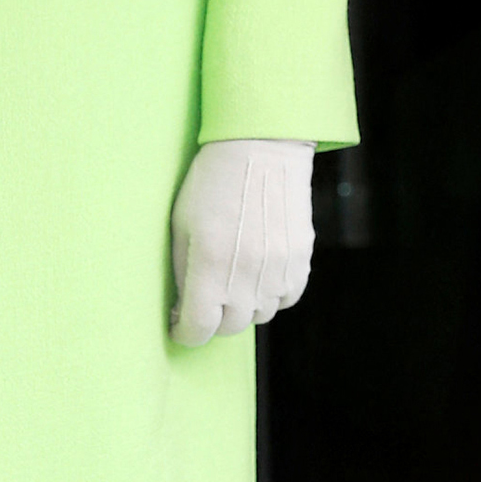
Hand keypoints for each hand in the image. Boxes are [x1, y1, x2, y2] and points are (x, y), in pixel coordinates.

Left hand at [170, 138, 315, 346]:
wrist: (261, 147)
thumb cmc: (212, 182)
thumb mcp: (181, 224)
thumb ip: (182, 272)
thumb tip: (183, 308)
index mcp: (210, 264)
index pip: (199, 328)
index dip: (185, 334)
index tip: (180, 326)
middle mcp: (247, 274)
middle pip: (229, 327)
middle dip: (212, 320)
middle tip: (203, 302)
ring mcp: (278, 269)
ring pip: (259, 315)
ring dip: (242, 308)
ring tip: (232, 284)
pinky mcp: (300, 260)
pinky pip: (286, 298)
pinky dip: (271, 295)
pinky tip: (258, 276)